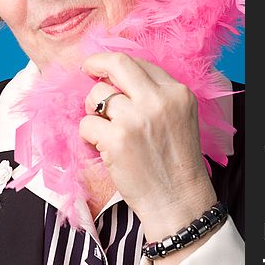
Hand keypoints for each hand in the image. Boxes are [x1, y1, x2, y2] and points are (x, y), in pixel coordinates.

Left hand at [79, 52, 217, 240]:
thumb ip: (155, 96)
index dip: (117, 64)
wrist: (178, 201)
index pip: (140, 63)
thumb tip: (115, 78)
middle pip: (118, 63)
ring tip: (104, 129)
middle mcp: (159, 100)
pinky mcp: (117, 139)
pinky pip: (86, 123)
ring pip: (97, 95)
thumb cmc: (175, 163)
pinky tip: (100, 147)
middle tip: (86, 69)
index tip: (104, 69)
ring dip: (92, 110)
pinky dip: (88, 135)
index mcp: (178, 92)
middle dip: (96, 63)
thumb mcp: (179, 118)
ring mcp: (136, 118)